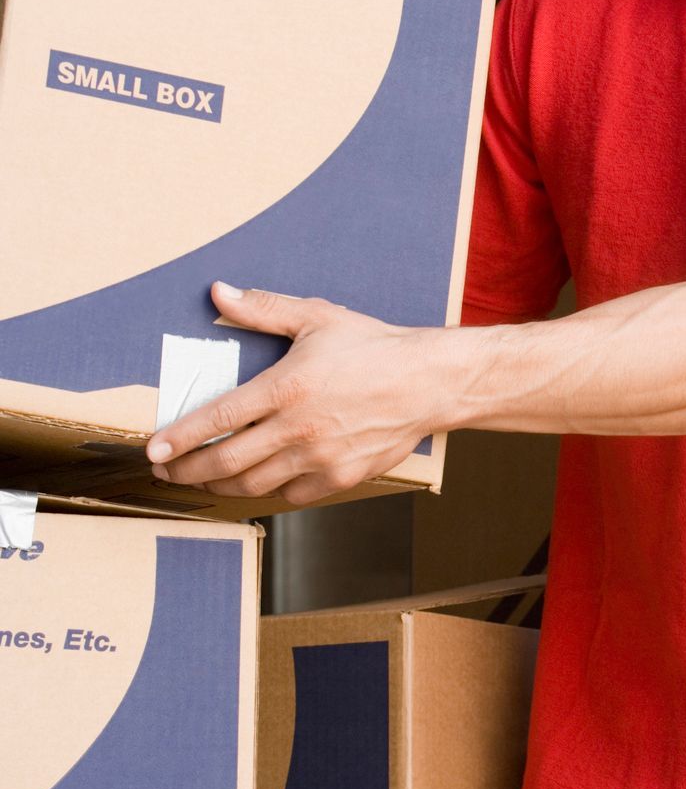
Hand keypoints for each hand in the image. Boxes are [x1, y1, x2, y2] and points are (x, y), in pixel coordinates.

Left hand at [146, 281, 444, 505]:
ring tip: (201, 478)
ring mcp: (320, 458)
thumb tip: (218, 293)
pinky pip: (289, 495)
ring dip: (219, 484)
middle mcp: (300, 428)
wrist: (428, 383)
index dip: (181, 437)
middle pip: (227, 461)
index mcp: (288, 387)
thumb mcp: (317, 318)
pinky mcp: (339, 477)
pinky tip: (251, 482)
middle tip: (166, 471)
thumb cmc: (373, 348)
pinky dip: (263, 491)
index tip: (154, 449)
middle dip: (187, 470)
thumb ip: (263, 309)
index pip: (219, 418)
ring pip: (254, 484)